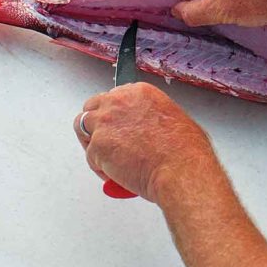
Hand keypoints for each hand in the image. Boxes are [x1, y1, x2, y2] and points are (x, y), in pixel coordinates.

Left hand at [74, 83, 213, 203]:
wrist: (180, 169)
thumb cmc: (185, 149)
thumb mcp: (175, 117)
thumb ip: (152, 116)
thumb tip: (150, 129)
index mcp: (139, 92)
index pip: (114, 96)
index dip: (114, 113)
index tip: (117, 125)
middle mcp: (119, 102)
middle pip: (93, 106)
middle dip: (96, 123)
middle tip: (106, 139)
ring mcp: (105, 123)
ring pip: (81, 126)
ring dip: (90, 141)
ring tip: (103, 156)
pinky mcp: (97, 146)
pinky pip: (89, 156)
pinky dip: (99, 167)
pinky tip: (115, 174)